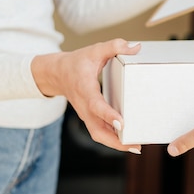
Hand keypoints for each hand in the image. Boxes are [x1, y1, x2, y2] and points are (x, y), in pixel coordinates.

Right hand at [31, 38, 141, 153]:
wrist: (57, 74)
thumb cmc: (77, 62)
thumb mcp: (95, 50)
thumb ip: (114, 47)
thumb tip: (136, 47)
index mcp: (85, 89)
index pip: (96, 105)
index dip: (108, 114)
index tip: (121, 123)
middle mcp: (84, 106)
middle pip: (97, 130)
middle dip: (115, 140)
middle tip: (136, 144)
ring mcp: (86, 114)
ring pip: (99, 134)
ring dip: (116, 144)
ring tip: (136, 146)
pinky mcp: (89, 117)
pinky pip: (100, 132)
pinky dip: (113, 139)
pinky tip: (129, 141)